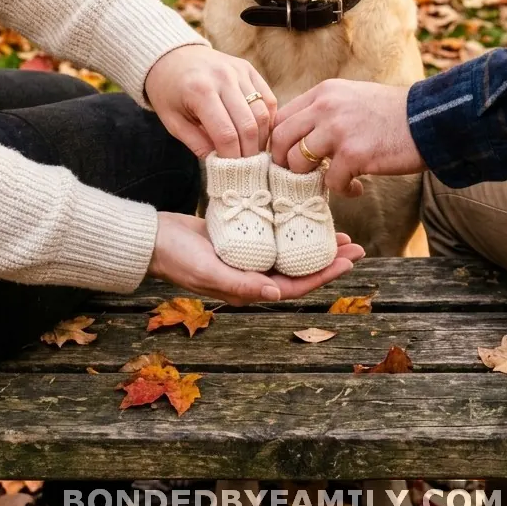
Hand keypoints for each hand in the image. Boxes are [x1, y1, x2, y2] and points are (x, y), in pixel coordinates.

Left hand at [146, 45, 275, 157]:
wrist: (171, 56)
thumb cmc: (168, 92)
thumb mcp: (172, 121)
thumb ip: (196, 143)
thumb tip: (221, 164)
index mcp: (200, 91)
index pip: (226, 134)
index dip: (232, 158)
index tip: (232, 172)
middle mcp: (223, 78)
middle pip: (249, 125)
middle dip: (250, 152)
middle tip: (246, 167)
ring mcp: (238, 71)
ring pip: (263, 112)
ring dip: (262, 138)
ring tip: (253, 152)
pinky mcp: (248, 68)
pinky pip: (268, 98)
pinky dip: (268, 120)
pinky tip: (259, 133)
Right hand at [149, 213, 364, 304]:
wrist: (151, 238)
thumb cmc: (176, 256)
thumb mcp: (207, 269)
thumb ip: (241, 283)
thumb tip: (277, 291)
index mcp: (249, 288)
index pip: (296, 285)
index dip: (325, 275)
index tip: (349, 260)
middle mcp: (252, 274)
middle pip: (300, 269)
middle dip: (329, 260)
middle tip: (355, 245)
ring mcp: (247, 256)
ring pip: (290, 252)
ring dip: (314, 243)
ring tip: (338, 232)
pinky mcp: (241, 237)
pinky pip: (274, 235)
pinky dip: (292, 227)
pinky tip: (303, 214)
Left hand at [271, 80, 425, 196]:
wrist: (429, 120)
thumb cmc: (392, 114)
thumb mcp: (352, 98)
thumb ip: (324, 112)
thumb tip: (299, 137)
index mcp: (323, 93)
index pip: (280, 117)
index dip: (277, 142)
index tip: (287, 158)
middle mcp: (325, 107)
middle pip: (279, 139)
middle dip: (283, 163)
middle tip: (299, 176)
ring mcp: (338, 130)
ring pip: (297, 162)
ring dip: (310, 178)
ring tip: (332, 180)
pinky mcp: (353, 154)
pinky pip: (330, 181)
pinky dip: (342, 191)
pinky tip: (356, 189)